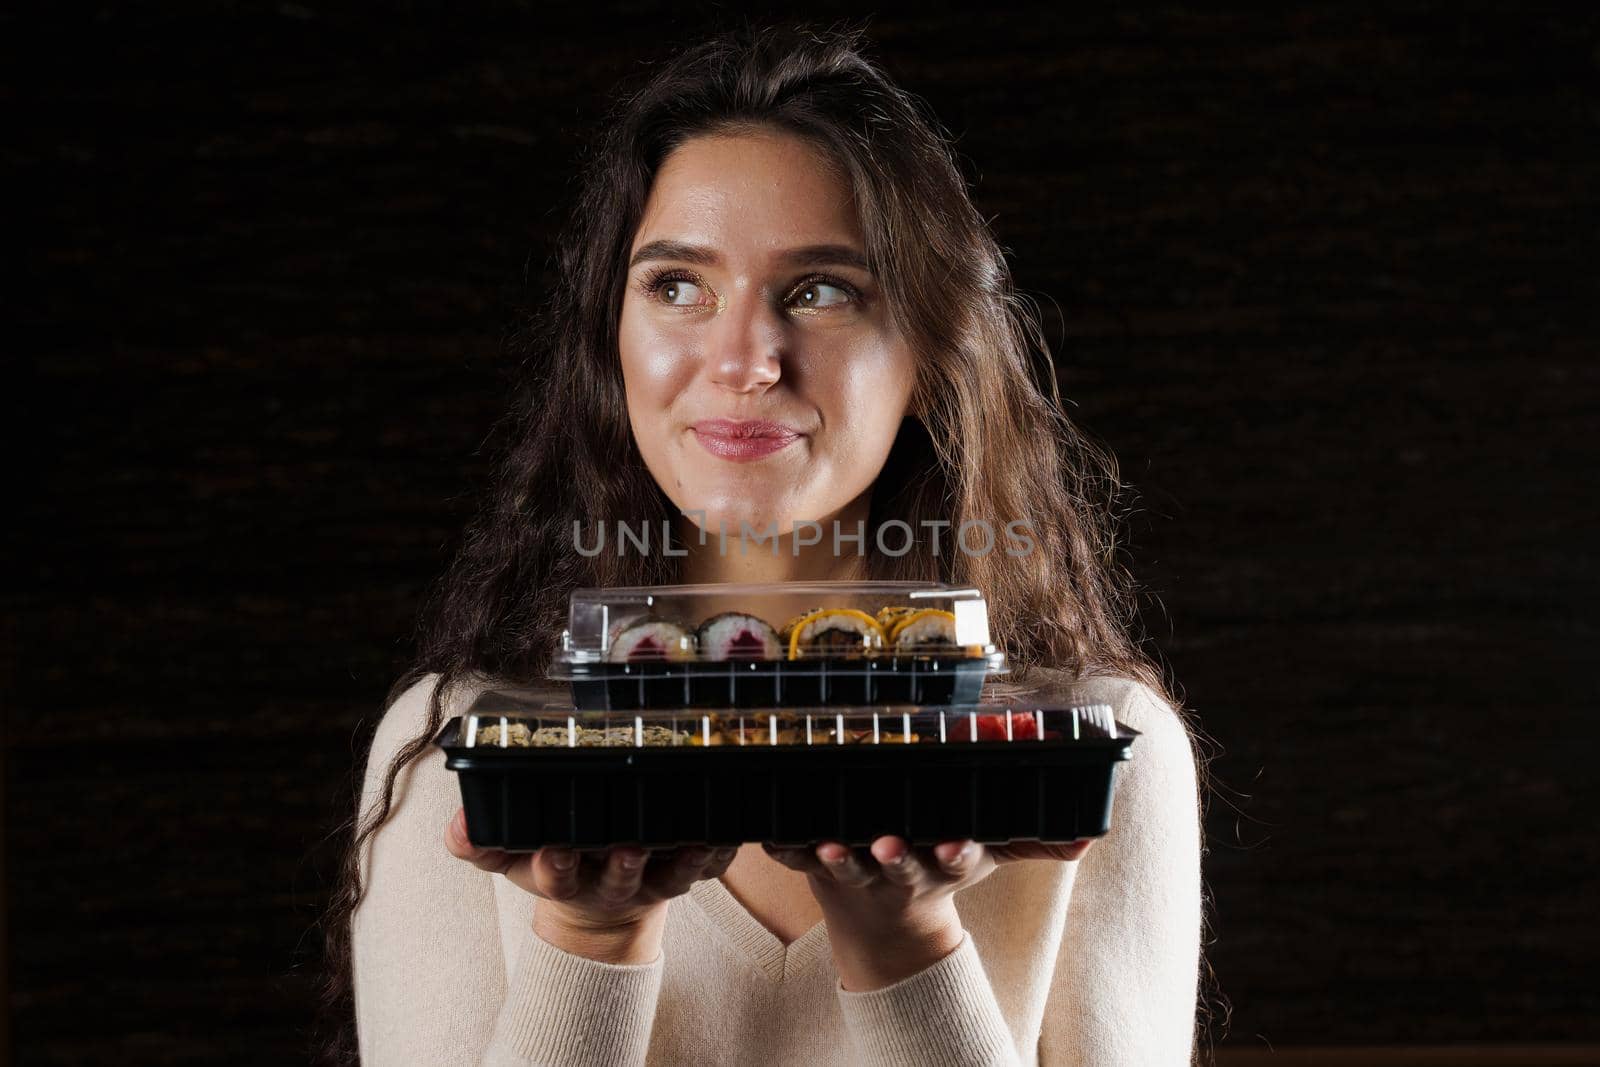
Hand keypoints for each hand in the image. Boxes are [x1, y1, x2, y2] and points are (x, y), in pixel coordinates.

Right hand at [445, 807, 736, 962]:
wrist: (597, 904)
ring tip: (689, 840)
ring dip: (679, 861)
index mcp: (566, 877)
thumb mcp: (508, 857)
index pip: (556, 875)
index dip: (556, 865)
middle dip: (622, 866)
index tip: (555, 849)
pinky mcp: (687, 873)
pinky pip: (710, 867)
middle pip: (618, 880)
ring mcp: (652, 881)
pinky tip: (729, 831)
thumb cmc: (554, 860)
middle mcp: (611, 883)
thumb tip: (458, 825)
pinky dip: (720, 852)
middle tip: (628, 847)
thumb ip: (479, 843)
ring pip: (669, 876)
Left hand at [764, 835, 1093, 989]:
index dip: (956, 853)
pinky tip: (770, 835)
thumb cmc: (936, 869)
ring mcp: (858, 872)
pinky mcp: (818, 867)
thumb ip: (1032, 843)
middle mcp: (900, 871)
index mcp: (941, 863)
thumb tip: (1089, 836)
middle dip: (897, 857)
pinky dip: (785, 848)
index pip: (957, 858)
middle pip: (901, 865)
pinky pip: (797, 857)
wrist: (882, 927)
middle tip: (888, 845)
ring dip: (840, 858)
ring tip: (832, 847)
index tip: (954, 847)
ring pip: (850, 867)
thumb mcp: (986, 858)